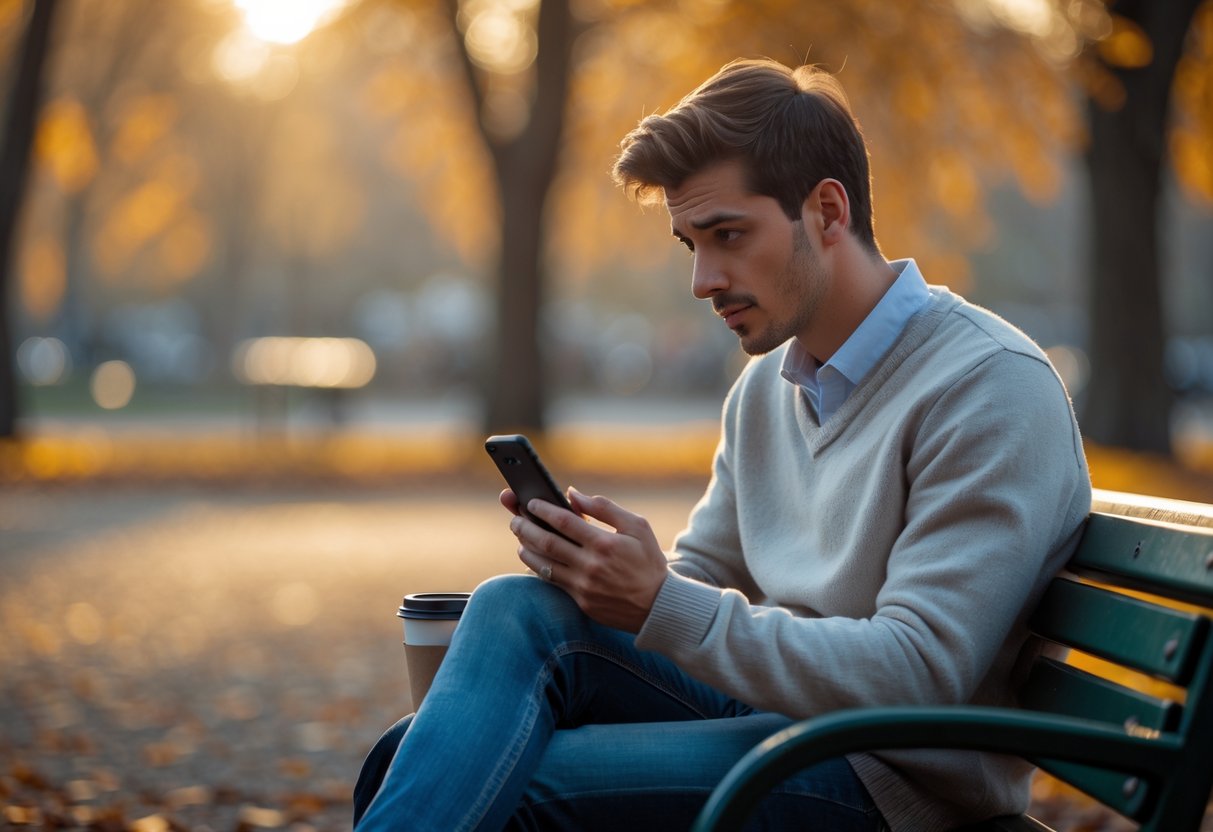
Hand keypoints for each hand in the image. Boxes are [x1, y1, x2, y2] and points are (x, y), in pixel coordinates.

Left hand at [502, 487, 668, 631]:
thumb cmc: (648, 561)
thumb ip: (604, 508)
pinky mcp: (580, 601)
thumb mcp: (637, 526)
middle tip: (515, 518)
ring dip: (526, 547)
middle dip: (526, 527)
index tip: (530, 502)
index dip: (543, 509)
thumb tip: (573, 494)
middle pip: (547, 542)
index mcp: (604, 543)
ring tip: (520, 536)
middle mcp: (590, 565)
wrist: (657, 605)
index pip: (564, 521)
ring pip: (543, 564)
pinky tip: (532, 557)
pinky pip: (552, 581)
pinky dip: (538, 567)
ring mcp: (583, 586)